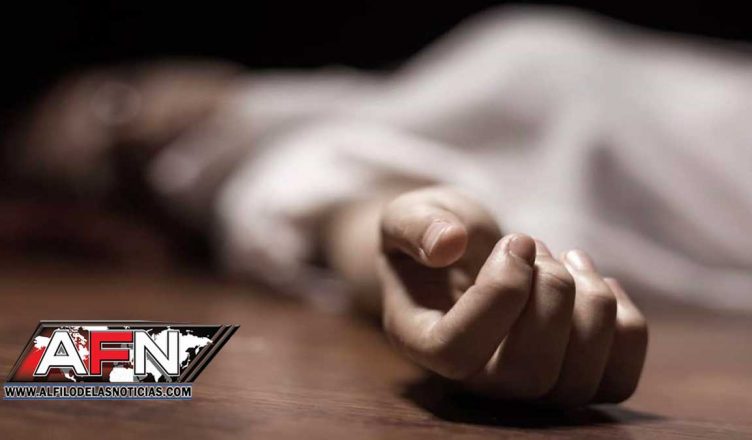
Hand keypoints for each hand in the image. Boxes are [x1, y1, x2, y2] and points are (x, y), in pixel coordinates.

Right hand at [379, 186, 647, 405]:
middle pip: (528, 374)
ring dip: (591, 302)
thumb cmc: (430, 236)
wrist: (460, 256)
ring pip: (577, 382)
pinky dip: (625, 325)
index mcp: (423, 342)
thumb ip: (415, 225)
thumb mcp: (407, 215)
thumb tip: (448, 244)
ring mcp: (526, 389)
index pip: (458, 352)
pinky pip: (617, 380)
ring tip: (565, 258)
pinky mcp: (572, 381)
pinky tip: (595, 283)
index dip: (498, 296)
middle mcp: (474, 380)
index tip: (517, 241)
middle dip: (552, 294)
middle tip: (536, 244)